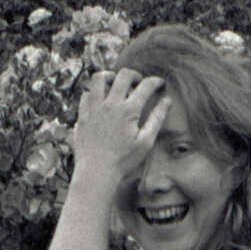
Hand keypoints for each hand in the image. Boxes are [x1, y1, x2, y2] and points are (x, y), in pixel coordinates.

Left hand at [72, 68, 170, 185]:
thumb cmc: (123, 162)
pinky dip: (93, 93)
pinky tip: (99, 100)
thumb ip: (157, 119)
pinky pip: (85, 96)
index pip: (146, 86)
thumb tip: (167, 101)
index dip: (155, 81)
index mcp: (128, 110)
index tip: (159, 84)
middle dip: (134, 75)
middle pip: (123, 76)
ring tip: (115, 82)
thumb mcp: (145, 142)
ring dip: (110, 76)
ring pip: (99, 79)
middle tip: (138, 82)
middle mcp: (110, 105)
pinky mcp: (82, 117)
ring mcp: (94, 109)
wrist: (96, 174)